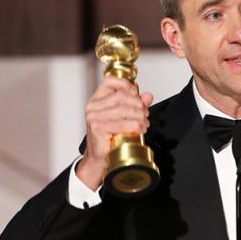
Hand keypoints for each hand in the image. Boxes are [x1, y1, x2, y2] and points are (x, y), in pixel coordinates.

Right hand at [76, 76, 153, 190]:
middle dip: (138, 104)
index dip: (126, 84)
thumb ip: (135, 105)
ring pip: (123, 108)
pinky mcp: (97, 128)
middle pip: (121, 96)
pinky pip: (122, 123)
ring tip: (145, 122)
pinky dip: (135, 125)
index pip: (110, 81)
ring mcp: (93, 116)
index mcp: (97, 100)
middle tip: (146, 113)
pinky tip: (141, 129)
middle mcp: (93, 106)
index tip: (137, 93)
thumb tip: (148, 96)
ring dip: (139, 115)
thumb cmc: (109, 138)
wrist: (100, 158)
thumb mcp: (123, 117)